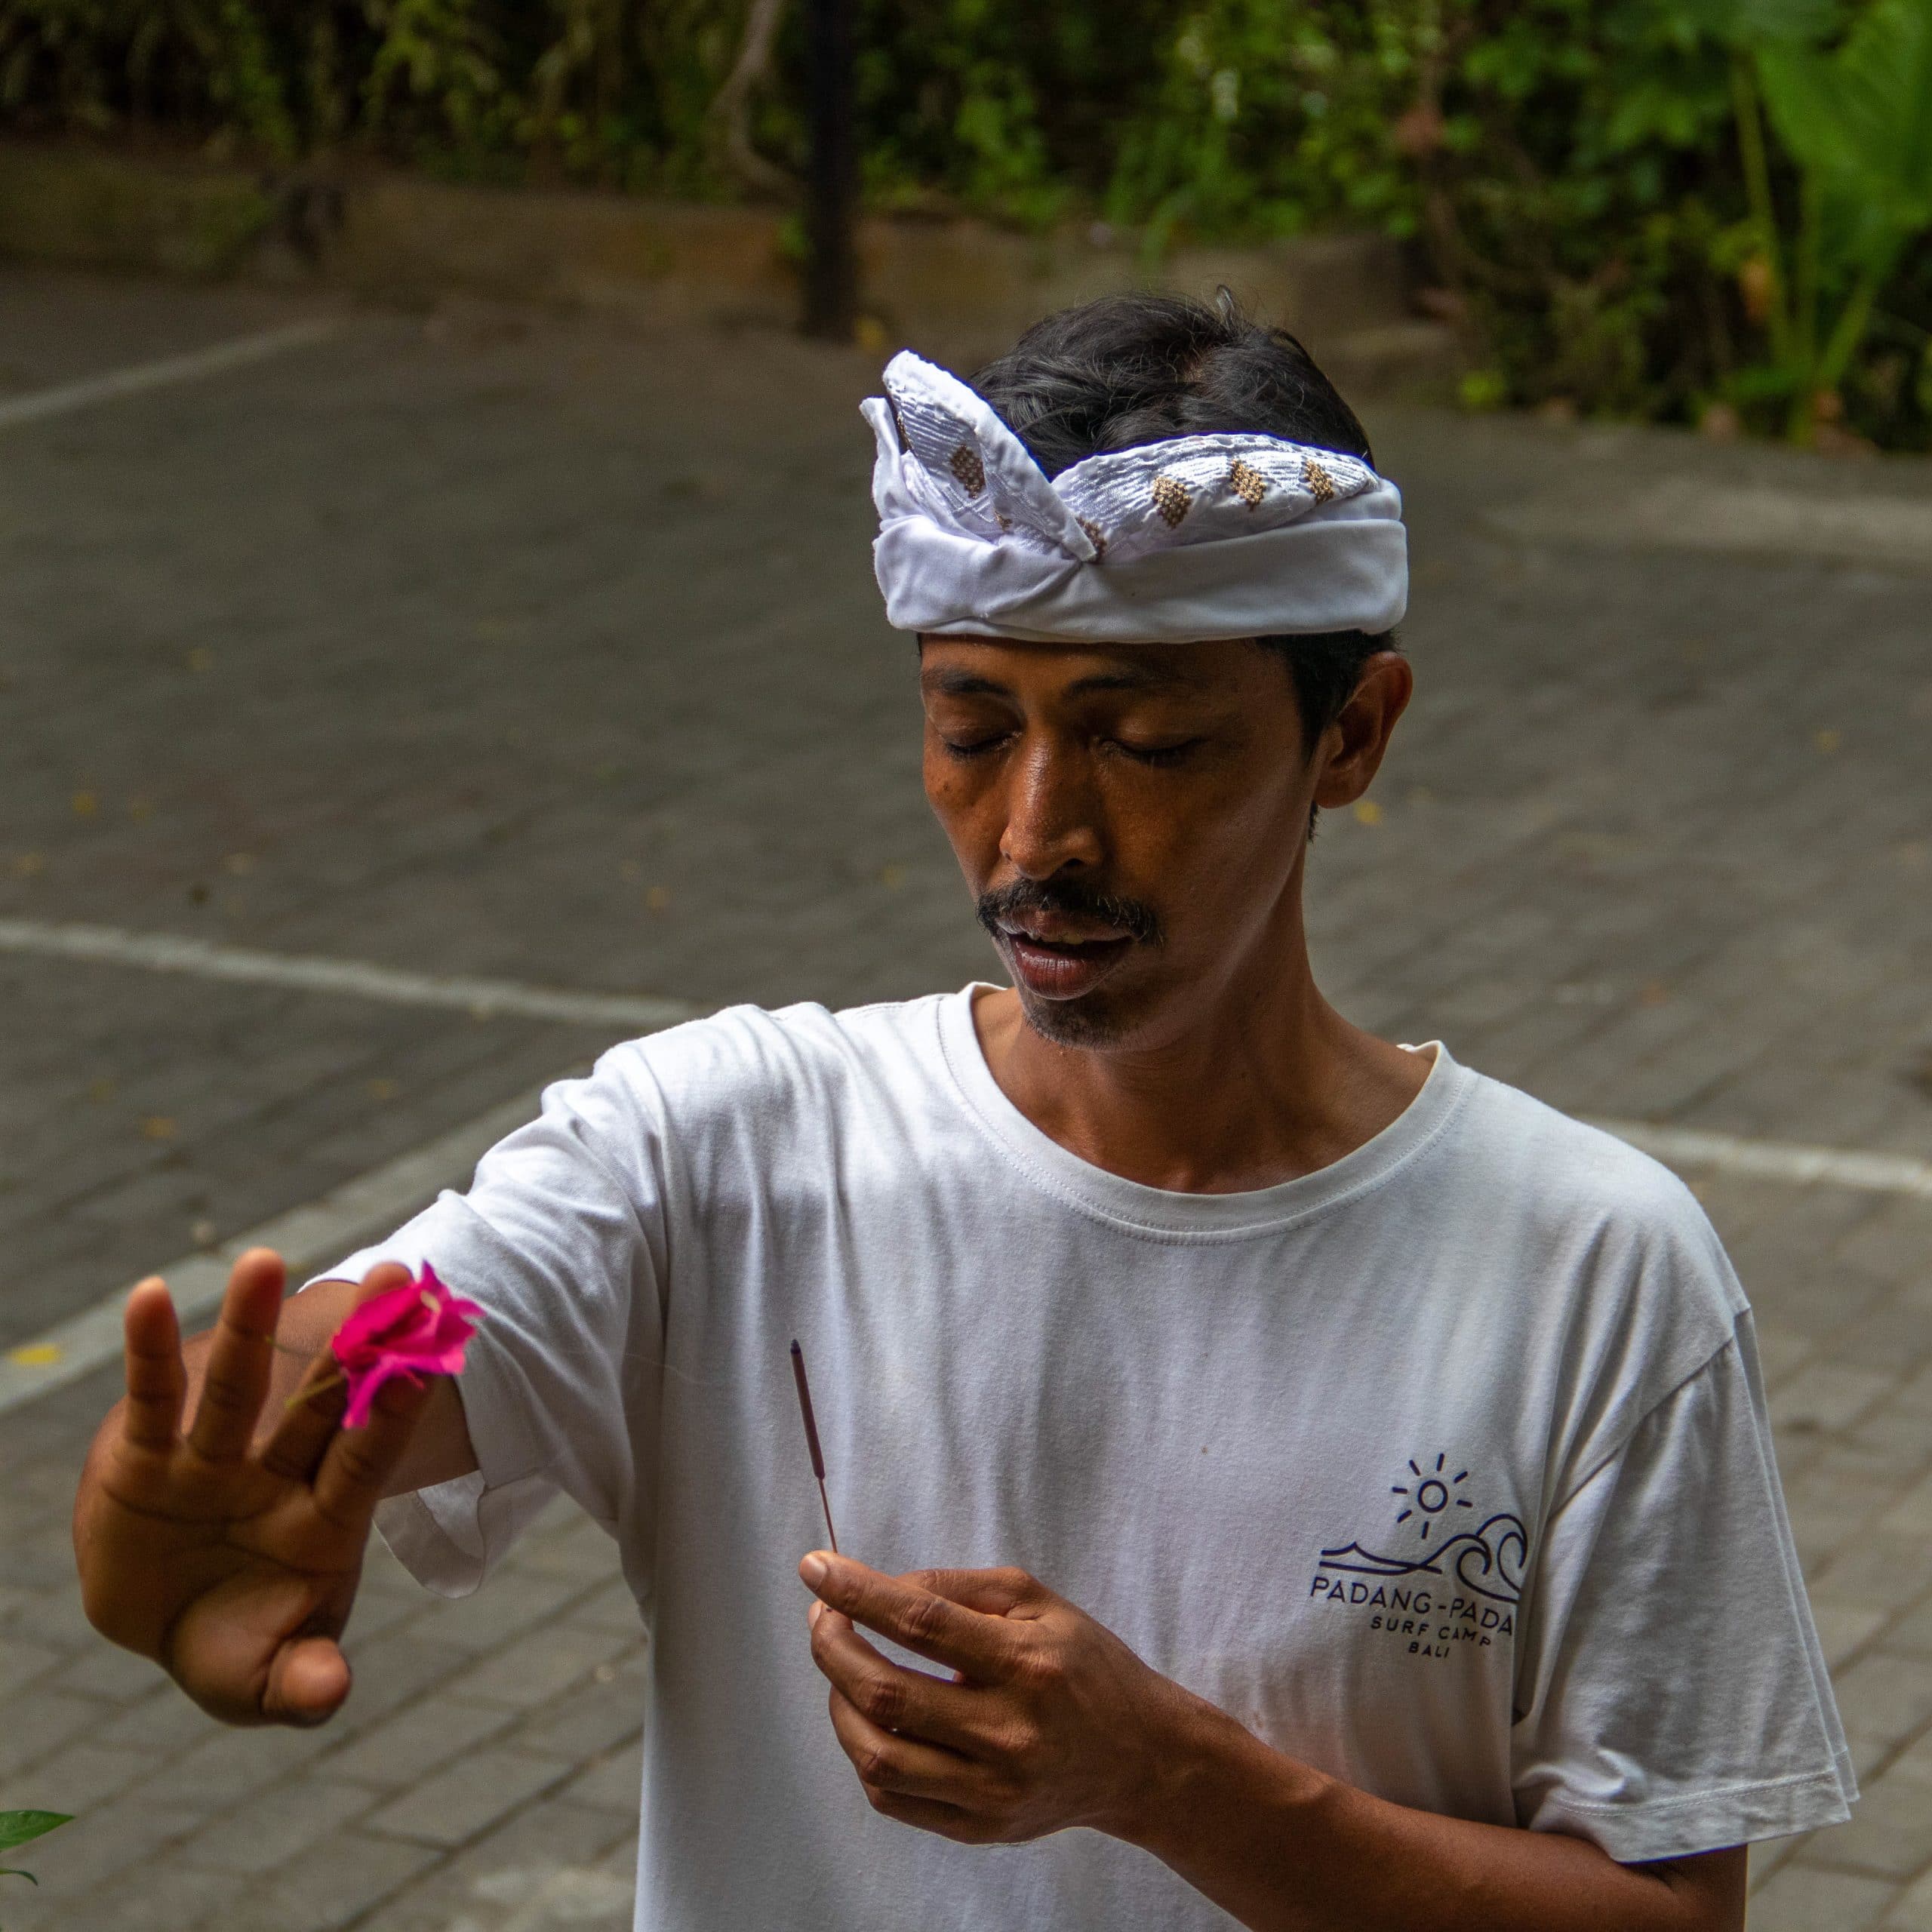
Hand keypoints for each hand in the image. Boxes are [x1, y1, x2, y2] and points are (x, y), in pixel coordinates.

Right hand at [73, 1250, 435, 1726]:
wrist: (169, 1623)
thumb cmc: (238, 1644)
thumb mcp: (267, 1680)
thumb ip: (302, 1685)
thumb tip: (329, 1690)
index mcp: (325, 1520)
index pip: (366, 1461)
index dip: (392, 1416)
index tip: (423, 1364)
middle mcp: (277, 1474)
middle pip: (321, 1404)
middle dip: (356, 1345)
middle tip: (398, 1275)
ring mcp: (215, 1461)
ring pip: (236, 1385)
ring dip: (248, 1324)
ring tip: (264, 1259)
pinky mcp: (149, 1459)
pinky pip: (153, 1398)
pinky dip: (148, 1350)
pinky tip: (149, 1295)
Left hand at [801, 1554, 1201, 1845]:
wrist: (1139, 1757)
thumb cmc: (1083, 1667)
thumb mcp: (1036, 1602)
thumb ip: (956, 1588)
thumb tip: (880, 1590)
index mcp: (1024, 1665)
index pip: (920, 1622)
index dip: (857, 1592)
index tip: (816, 1568)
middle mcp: (1007, 1733)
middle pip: (886, 1694)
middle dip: (832, 1646)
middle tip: (823, 1616)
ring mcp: (991, 1791)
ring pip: (877, 1757)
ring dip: (839, 1702)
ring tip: (842, 1668)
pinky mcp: (979, 1828)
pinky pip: (892, 1798)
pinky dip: (863, 1752)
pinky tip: (870, 1718)